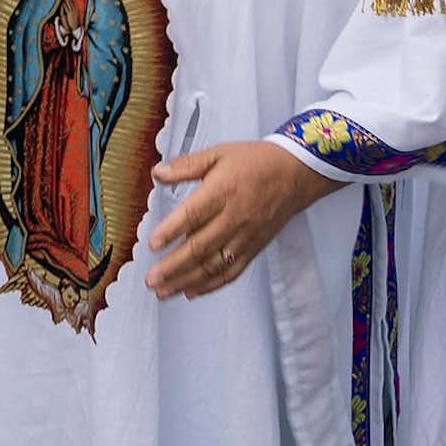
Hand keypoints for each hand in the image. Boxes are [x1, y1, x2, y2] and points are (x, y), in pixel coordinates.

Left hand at [145, 140, 335, 298]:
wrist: (293, 174)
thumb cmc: (255, 162)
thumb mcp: (218, 154)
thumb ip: (186, 165)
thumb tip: (158, 173)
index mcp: (222, 191)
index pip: (194, 214)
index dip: (172, 230)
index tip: (153, 244)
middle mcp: (233, 217)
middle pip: (201, 247)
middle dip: (173, 266)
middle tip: (152, 278)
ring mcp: (244, 236)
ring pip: (213, 265)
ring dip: (187, 281)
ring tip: (164, 291)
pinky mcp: (253, 248)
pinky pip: (231, 272)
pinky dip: (211, 285)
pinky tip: (192, 291)